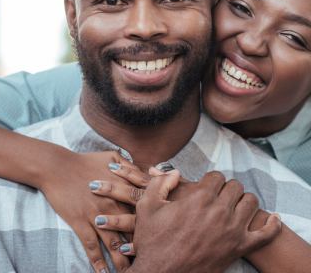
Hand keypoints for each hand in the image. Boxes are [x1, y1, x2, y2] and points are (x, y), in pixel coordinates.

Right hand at [39, 147, 148, 272]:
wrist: (57, 166)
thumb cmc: (86, 160)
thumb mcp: (112, 157)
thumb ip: (131, 166)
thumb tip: (146, 173)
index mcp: (123, 188)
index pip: (146, 208)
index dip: (157, 222)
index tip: (165, 235)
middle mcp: (114, 204)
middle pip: (133, 230)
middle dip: (143, 247)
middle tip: (151, 261)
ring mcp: (97, 215)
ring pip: (114, 243)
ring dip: (123, 261)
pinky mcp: (81, 222)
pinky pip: (92, 247)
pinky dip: (98, 262)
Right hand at [129, 171, 280, 272]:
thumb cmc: (153, 240)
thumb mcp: (148, 205)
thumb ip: (161, 182)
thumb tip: (174, 171)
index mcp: (199, 198)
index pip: (217, 176)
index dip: (210, 179)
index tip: (205, 186)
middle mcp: (219, 211)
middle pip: (235, 186)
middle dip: (226, 188)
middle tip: (217, 196)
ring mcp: (232, 230)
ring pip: (250, 202)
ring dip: (242, 200)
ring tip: (232, 205)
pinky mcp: (239, 248)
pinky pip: (266, 234)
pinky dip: (272, 225)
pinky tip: (273, 218)